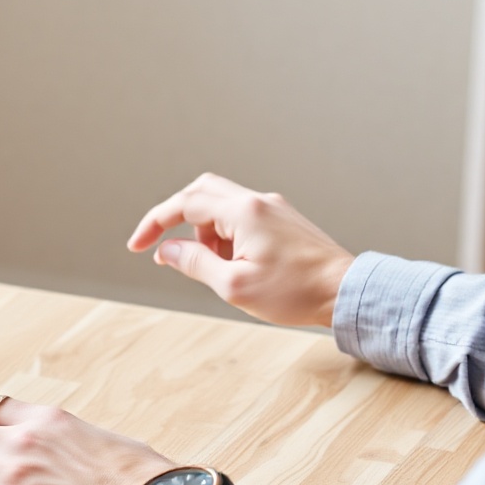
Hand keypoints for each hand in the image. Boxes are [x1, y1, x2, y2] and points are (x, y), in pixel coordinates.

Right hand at [128, 172, 354, 327]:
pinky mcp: (284, 220)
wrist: (346, 292)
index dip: (155, 223)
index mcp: (243, 211)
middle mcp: (257, 200)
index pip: (184, 204)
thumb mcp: (234, 286)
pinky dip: (227, 236)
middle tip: (167, 251)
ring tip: (216, 269)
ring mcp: (273, 208)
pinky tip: (237, 265)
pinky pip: (243, 217)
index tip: (137, 245)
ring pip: (222, 205)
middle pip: (201, 191)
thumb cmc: (295, 292)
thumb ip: (195, 264)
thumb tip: (167, 251)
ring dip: (206, 233)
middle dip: (177, 219)